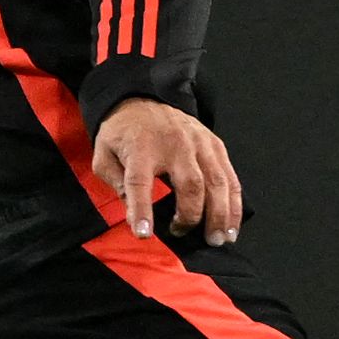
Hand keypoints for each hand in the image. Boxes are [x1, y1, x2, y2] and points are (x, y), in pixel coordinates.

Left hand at [92, 97, 242, 245]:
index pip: (140, 182)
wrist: (142, 100)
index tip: (144, 233)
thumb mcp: (104, 154)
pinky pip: (229, 177)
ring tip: (218, 239)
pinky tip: (232, 225)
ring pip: (217, 182)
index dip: (142, 209)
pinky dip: (234, 203)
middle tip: (183, 234)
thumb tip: (133, 214)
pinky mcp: (214, 144)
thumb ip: (115, 182)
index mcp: (141, 148)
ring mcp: (199, 143)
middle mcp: (174, 144)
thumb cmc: (123, 133)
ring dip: (220, 214)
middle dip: (191, 215)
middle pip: (190, 183)